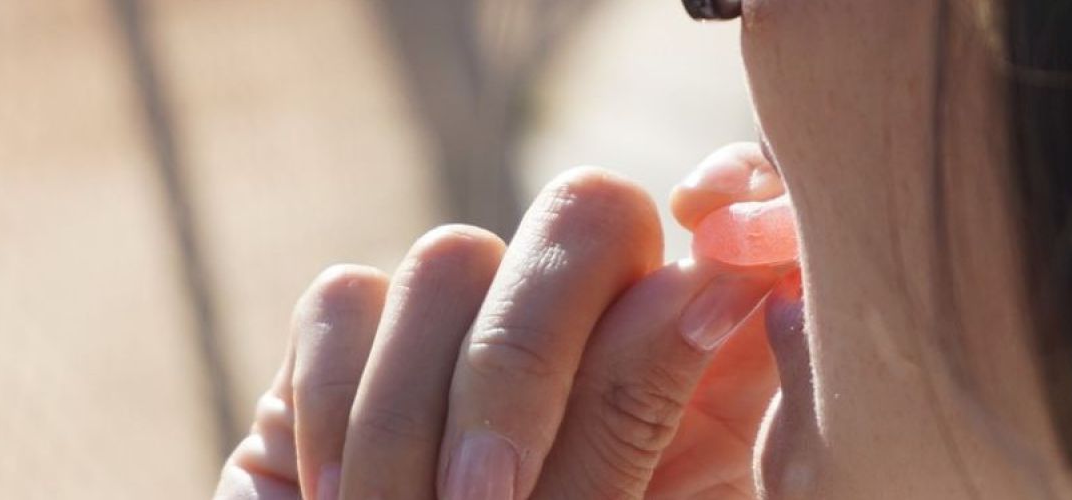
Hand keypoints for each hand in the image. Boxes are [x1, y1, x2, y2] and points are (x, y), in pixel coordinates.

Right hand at [216, 144, 798, 498]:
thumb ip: (640, 406)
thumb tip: (717, 273)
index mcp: (696, 383)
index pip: (723, 235)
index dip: (737, 202)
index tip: (730, 285)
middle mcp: (588, 332)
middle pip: (587, 213)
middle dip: (524, 354)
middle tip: (490, 498)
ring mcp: (466, 329)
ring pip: (450, 257)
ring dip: (412, 418)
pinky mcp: (352, 342)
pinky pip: (342, 299)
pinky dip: (335, 411)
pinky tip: (340, 498)